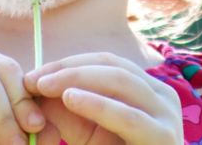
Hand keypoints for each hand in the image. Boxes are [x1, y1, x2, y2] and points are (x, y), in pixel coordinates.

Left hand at [22, 53, 183, 144]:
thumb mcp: (87, 133)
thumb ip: (67, 110)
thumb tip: (36, 84)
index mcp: (147, 90)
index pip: (106, 62)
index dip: (69, 63)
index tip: (34, 74)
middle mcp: (162, 96)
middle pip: (113, 66)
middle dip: (69, 69)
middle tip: (34, 80)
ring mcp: (167, 115)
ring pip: (121, 82)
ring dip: (78, 79)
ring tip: (46, 86)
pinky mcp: (162, 137)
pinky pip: (127, 117)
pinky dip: (97, 105)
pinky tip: (71, 99)